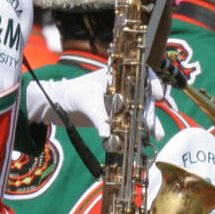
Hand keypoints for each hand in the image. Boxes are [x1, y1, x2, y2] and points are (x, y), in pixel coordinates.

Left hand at [26, 67, 163, 140]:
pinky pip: (129, 122)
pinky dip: (137, 131)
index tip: (158, 95)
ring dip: (148, 123)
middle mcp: (121, 88)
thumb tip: (108, 136)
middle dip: (150, 112)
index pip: (141, 73)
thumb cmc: (70, 94)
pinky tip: (145, 140)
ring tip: (156, 136)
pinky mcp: (114, 116)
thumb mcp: (86, 102)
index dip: (153, 82)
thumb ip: (98, 117)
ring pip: (139, 111)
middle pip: (143, 96)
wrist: (56, 105)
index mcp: (115, 76)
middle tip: (152, 127)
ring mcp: (118, 102)